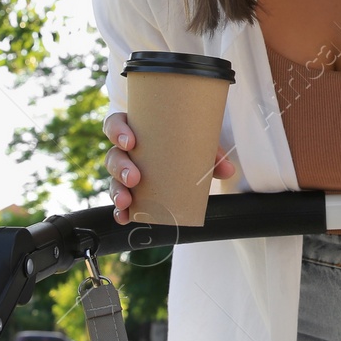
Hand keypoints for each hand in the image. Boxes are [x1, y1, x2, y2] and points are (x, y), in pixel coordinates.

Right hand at [102, 112, 235, 223]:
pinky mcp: (131, 190)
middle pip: (113, 155)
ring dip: (117, 190)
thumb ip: (212, 153)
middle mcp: (127, 150)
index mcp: (137, 129)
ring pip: (113, 179)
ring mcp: (126, 171)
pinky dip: (120, 210)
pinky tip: (124, 216)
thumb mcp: (199, 141)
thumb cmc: (187, 141)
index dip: (117, 131)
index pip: (116, 124)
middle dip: (120, 167)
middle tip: (134, 177)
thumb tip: (228, 169)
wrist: (191, 152)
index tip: (130, 142)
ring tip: (127, 201)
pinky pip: (120, 200)